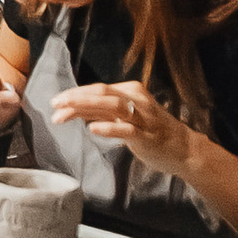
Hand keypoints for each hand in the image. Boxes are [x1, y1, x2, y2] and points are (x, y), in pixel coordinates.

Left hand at [49, 78, 195, 175]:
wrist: (183, 148)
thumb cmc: (150, 131)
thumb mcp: (125, 116)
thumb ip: (102, 111)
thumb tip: (72, 108)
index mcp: (131, 91)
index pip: (98, 88)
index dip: (75, 94)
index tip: (55, 101)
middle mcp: (137, 100)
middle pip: (102, 93)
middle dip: (75, 98)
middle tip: (54, 104)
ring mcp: (144, 118)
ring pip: (113, 106)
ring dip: (86, 108)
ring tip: (64, 114)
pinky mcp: (148, 137)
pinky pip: (127, 130)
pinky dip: (110, 128)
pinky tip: (93, 129)